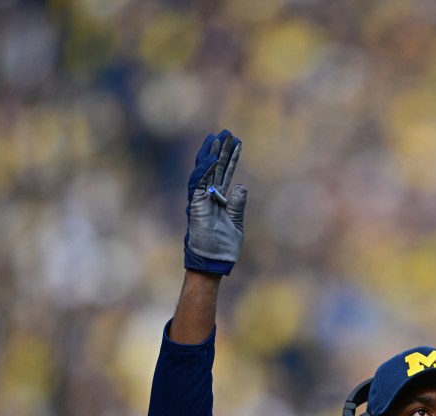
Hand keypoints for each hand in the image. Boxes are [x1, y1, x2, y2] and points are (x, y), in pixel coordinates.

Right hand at [184, 129, 246, 274]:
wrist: (213, 262)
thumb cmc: (223, 246)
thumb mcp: (235, 222)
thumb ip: (237, 204)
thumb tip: (240, 185)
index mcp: (219, 199)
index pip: (225, 173)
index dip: (231, 158)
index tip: (237, 143)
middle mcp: (209, 196)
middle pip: (215, 168)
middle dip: (222, 150)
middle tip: (228, 132)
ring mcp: (201, 199)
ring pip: (205, 171)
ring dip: (211, 154)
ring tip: (218, 138)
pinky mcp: (195, 204)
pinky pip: (199, 183)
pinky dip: (205, 170)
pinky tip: (213, 157)